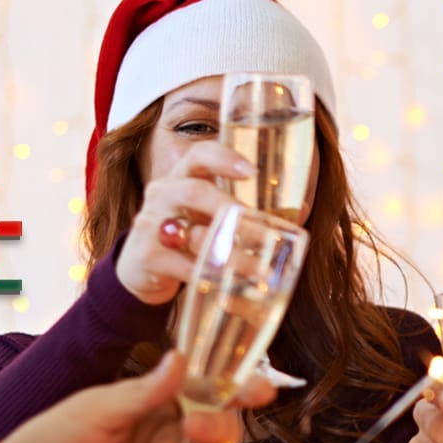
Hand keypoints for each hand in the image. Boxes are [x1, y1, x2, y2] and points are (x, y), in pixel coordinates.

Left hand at [0, 354, 272, 442]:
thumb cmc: (51, 438)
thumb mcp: (95, 408)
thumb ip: (143, 391)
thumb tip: (181, 360)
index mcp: (160, 405)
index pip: (213, 394)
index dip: (241, 390)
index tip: (258, 390)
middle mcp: (171, 438)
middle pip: (223, 433)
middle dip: (217, 428)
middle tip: (190, 427)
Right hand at [116, 141, 253, 305]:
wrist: (142, 269)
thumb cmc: (185, 236)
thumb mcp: (209, 216)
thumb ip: (244, 210)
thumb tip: (300, 209)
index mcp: (181, 177)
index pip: (199, 155)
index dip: (224, 158)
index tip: (252, 171)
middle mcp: (162, 194)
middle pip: (193, 191)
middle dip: (230, 209)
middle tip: (263, 231)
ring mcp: (150, 225)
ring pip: (192, 235)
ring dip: (230, 254)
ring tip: (259, 270)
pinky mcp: (146, 256)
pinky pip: (182, 266)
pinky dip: (208, 277)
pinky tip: (230, 287)